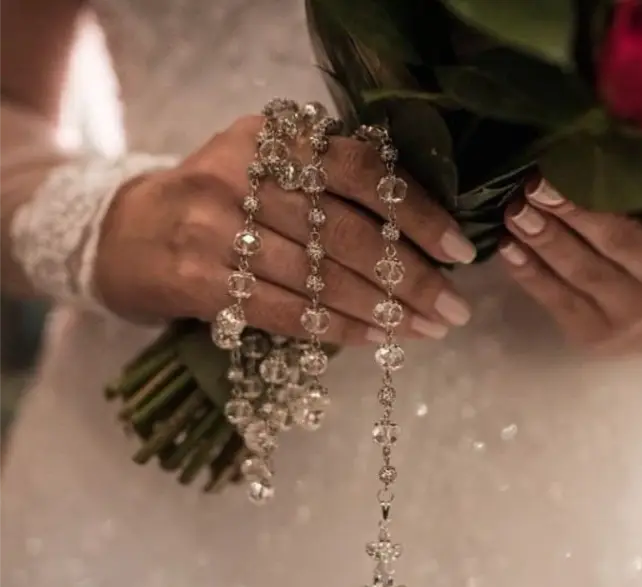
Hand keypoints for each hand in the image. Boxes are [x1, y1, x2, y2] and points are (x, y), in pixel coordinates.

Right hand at [94, 116, 475, 343]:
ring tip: (429, 330)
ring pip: (320, 278)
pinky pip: (288, 312)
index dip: (418, 212)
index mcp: (272, 136)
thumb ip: (331, 182)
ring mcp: (215, 227)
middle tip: (455, 308)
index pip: (362, 170)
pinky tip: (378, 341)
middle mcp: (242, 173)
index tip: (461, 251)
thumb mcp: (269, 166)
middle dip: (411, 276)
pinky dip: (340, 329)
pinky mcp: (199, 280)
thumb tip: (423, 232)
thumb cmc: (223, 201)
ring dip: (385, 311)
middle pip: (346, 233)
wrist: (127, 233)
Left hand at [498, 166, 641, 353]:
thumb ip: (628, 194)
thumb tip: (576, 142)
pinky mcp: (594, 332)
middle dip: (574, 209)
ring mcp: (628, 309)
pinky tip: (507, 246)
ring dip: (545, 238)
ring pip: (582, 270)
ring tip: (516, 211)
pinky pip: (556, 299)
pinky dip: (528, 271)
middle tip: (538, 183)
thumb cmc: (636, 261)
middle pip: (618, 240)